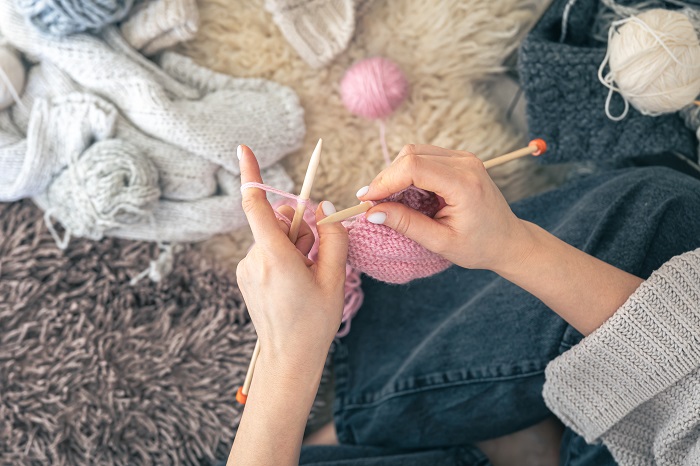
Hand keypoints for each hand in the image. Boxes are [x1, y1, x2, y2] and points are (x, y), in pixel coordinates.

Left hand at [236, 145, 347, 370]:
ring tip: (307, 275)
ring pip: (273, 236)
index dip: (250, 174)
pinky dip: (283, 256)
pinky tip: (294, 281)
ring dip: (293, 245)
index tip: (242, 148)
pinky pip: (266, 251)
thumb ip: (332, 237)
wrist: (288, 358)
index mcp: (274, 256)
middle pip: (276, 220)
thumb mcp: (335, 277)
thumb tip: (322, 209)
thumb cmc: (314, 321)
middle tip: (317, 255)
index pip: (256, 206)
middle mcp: (253, 258)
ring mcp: (246, 268)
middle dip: (299, 226)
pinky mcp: (245, 275)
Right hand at [357, 144, 532, 272]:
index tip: (367, 201)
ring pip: (414, 152)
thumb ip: (406, 224)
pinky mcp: (459, 159)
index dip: (385, 181)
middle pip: (411, 155)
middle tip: (371, 204)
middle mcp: (465, 164)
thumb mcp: (440, 242)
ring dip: (395, 174)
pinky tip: (402, 193)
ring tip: (386, 200)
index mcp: (464, 184)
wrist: (508, 241)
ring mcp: (463, 158)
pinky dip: (407, 172)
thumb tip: (372, 212)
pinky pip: (423, 156)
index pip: (414, 167)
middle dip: (386, 178)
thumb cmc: (479, 246)